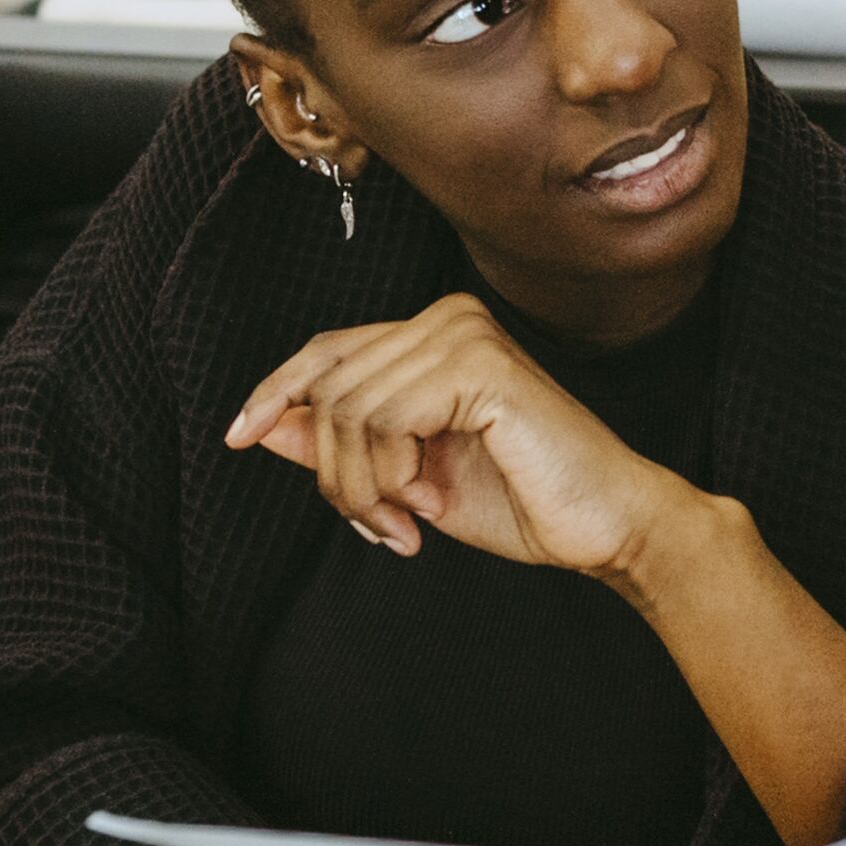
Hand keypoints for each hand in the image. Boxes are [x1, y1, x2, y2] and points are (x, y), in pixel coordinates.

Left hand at [225, 292, 695, 573]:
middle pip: (330, 388)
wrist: (606, 526)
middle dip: (337, 473)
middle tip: (381, 525)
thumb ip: (343, 444)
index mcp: (436, 334)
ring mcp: (465, 336)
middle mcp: (448, 319)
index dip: (277, 390)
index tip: (239, 434)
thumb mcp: (408, 478)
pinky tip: (423, 502)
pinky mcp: (479, 366)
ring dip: (362, 485)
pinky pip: (384, 419)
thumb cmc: (524, 500)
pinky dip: (388, 476)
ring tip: (405, 521)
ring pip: (348, 409)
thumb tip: (266, 422)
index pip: (328, 350)